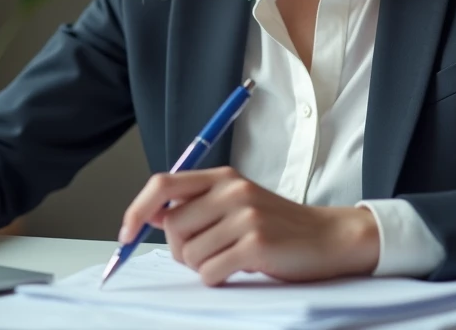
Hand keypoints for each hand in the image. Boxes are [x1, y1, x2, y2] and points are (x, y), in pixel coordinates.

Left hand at [118, 166, 379, 285]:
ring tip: (231, 258)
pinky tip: (240, 268)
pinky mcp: (256, 243)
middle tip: (208, 253)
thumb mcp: (236, 203)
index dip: (137, 210)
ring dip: (203, 266)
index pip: (162, 184)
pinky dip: (218, 278)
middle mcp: (231, 190)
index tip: (126, 234)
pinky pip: (210, 272)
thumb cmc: (278, 226)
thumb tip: (149, 217)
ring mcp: (244, 216)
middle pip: (172, 227)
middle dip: (180, 249)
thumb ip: (197, 205)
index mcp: (222, 177)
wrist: (329, 238)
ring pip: (189, 254)